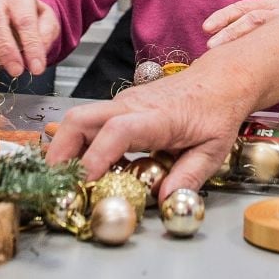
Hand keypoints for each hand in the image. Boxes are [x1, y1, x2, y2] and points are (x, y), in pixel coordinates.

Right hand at [47, 66, 256, 197]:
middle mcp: (133, 105)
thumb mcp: (213, 150)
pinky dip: (80, 144)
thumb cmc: (218, 111)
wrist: (221, 78)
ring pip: (79, 119)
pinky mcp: (121, 105)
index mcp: (158, 117)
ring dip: (65, 149)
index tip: (85, 183)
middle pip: (80, 119)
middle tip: (57, 185)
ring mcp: (124, 102)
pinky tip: (87, 167)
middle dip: (60, 153)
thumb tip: (162, 200)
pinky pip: (91, 122)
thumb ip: (188, 177)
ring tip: (66, 181)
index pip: (117, 131)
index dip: (96, 157)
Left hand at [201, 0, 278, 48]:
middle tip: (212, 47)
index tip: (206, 29)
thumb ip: (249, 37)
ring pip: (264, 26)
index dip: (222, 17)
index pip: (242, 8)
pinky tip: (251, 63)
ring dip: (242, 39)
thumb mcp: (269, 36)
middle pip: (251, 16)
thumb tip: (214, 51)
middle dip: (229, 32)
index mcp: (271, 4)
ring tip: (226, 55)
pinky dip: (262, 51)